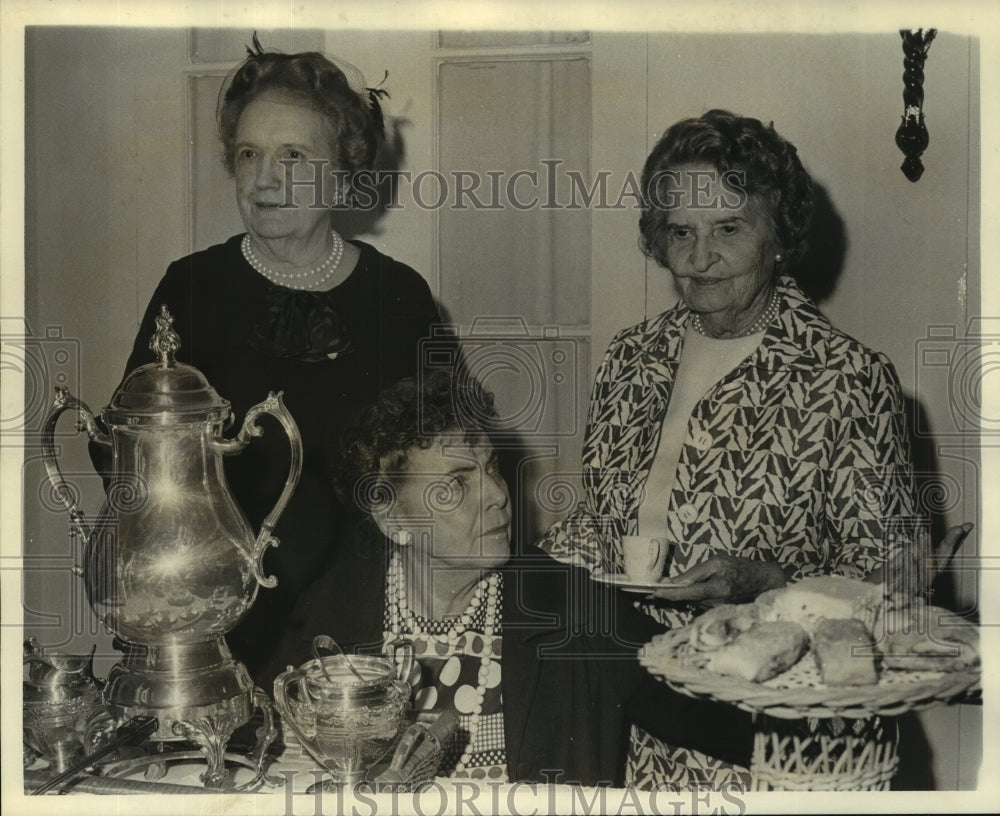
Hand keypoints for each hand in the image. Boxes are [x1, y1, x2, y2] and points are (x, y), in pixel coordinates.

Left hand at [649, 554, 785, 606]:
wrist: (763, 582)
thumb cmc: (740, 568)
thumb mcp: (717, 562)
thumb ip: (696, 573)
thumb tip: (675, 581)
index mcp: (716, 589)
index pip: (687, 593)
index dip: (669, 594)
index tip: (652, 593)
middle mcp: (716, 604)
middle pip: (685, 601)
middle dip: (668, 596)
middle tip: (646, 595)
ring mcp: (717, 611)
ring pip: (691, 603)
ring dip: (679, 597)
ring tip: (663, 592)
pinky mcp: (718, 613)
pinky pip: (698, 605)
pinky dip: (690, 599)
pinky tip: (687, 593)